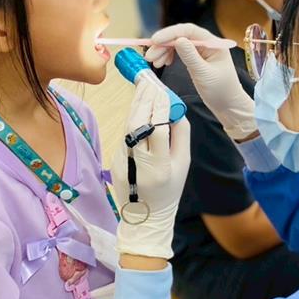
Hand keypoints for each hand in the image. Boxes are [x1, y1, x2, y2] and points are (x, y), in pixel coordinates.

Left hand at [111, 80, 190, 259]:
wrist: (145, 217)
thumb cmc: (170, 189)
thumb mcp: (184, 164)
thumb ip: (181, 135)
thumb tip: (175, 108)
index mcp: (160, 166)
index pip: (157, 130)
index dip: (159, 108)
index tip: (163, 90)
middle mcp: (139, 164)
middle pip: (138, 124)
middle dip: (144, 99)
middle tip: (149, 81)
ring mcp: (122, 162)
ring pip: (128, 127)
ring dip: (136, 105)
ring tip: (144, 87)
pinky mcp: (114, 161)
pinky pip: (125, 136)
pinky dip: (133, 120)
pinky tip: (139, 108)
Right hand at [146, 23, 256, 141]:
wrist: (228, 106)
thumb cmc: (221, 91)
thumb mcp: (204, 74)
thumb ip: (190, 56)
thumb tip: (177, 40)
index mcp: (213, 43)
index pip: (189, 31)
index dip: (170, 33)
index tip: (155, 40)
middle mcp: (206, 44)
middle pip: (181, 36)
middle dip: (163, 44)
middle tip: (149, 55)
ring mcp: (200, 51)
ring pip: (177, 44)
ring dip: (163, 51)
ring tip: (153, 62)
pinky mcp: (195, 59)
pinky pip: (179, 52)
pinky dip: (168, 56)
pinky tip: (162, 63)